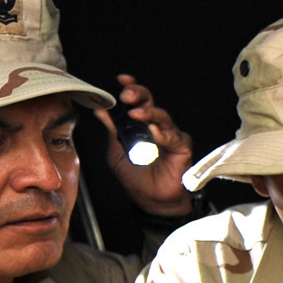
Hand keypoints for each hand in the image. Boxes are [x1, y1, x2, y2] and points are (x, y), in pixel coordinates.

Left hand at [92, 73, 194, 217]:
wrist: (152, 201)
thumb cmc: (137, 179)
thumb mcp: (116, 152)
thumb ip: (112, 131)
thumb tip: (101, 110)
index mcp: (140, 125)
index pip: (136, 101)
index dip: (129, 89)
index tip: (119, 81)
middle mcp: (156, 126)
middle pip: (150, 102)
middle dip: (138, 95)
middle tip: (126, 95)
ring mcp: (170, 135)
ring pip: (161, 117)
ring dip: (148, 113)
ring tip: (135, 113)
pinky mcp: (182, 147)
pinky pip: (173, 137)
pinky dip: (162, 134)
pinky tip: (153, 132)